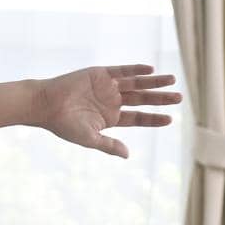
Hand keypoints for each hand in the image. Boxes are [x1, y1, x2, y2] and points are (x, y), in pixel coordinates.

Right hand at [33, 64, 180, 158]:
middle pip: (142, 99)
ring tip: (172, 80)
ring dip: (154, 81)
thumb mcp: (89, 138)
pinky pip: (122, 70)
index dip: (154, 118)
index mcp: (111, 118)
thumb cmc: (64, 124)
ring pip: (136, 83)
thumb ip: (109, 145)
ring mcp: (107, 86)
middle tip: (179, 97)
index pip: (138, 118)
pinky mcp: (100, 73)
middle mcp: (112, 101)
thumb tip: (128, 155)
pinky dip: (136, 69)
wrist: (45, 104)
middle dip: (160, 98)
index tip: (170, 119)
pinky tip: (150, 69)